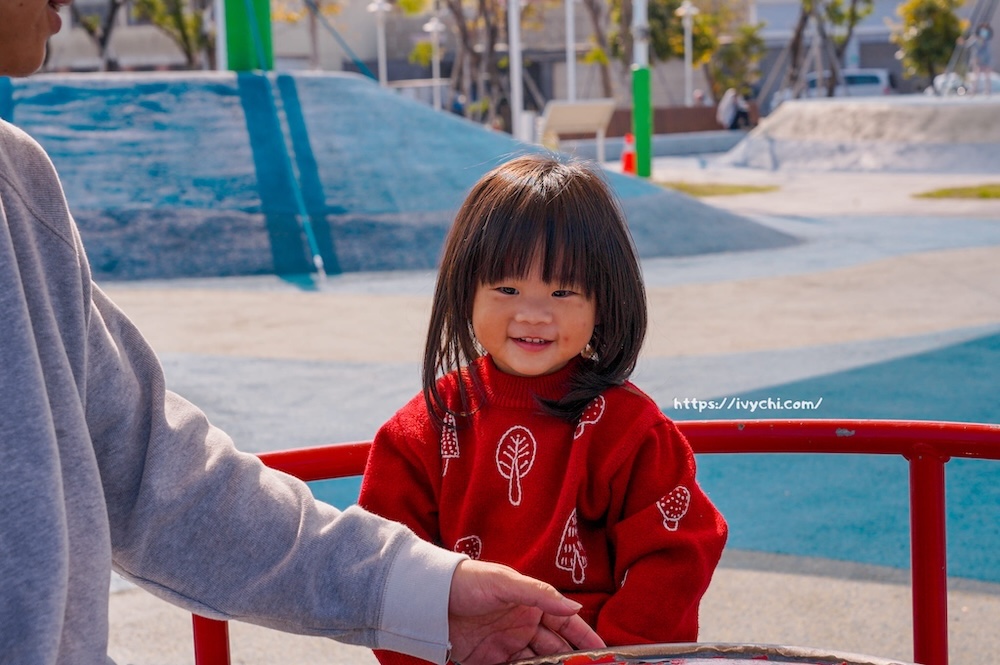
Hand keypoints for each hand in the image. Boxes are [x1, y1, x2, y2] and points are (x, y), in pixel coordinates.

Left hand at [448, 560, 605, 664]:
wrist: (431, 597)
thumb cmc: (470, 581)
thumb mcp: (506, 583)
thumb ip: (540, 595)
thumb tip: (574, 606)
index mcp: (533, 604)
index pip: (566, 623)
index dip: (584, 637)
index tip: (603, 652)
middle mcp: (525, 625)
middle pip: (555, 647)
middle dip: (571, 658)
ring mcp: (509, 644)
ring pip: (538, 661)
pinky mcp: (490, 659)